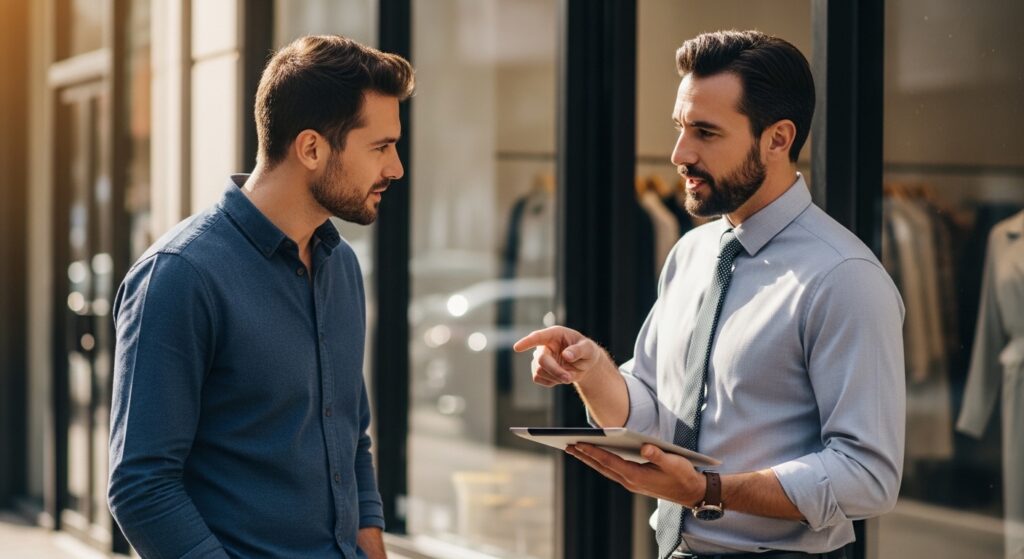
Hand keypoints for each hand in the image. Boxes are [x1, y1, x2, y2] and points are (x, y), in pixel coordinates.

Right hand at [513, 326, 610, 386]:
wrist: (585, 363)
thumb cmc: (587, 351)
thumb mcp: (588, 348)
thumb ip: (579, 350)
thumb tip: (566, 356)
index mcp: (554, 334)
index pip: (538, 337)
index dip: (527, 342)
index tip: (517, 348)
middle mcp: (544, 345)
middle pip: (541, 360)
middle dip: (554, 370)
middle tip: (568, 378)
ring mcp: (540, 358)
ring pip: (539, 371)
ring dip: (555, 377)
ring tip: (569, 375)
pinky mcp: (539, 370)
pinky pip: (539, 379)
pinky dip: (552, 381)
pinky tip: (561, 376)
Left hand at [566, 443, 705, 505]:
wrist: (691, 492)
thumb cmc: (684, 475)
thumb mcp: (674, 463)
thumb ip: (659, 454)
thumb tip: (645, 446)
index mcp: (637, 476)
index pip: (609, 461)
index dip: (593, 451)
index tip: (578, 443)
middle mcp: (630, 481)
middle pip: (602, 466)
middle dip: (584, 455)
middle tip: (567, 445)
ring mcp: (631, 482)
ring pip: (605, 469)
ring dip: (590, 459)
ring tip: (575, 449)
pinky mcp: (634, 480)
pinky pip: (612, 470)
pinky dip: (601, 462)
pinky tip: (595, 455)